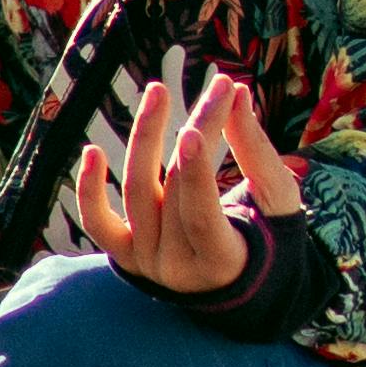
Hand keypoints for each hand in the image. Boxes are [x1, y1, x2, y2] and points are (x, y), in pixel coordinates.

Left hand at [74, 63, 302, 299]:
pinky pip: (97, 223)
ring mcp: (145, 263)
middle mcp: (176, 270)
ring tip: (159, 91)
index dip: (196, 176)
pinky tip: (92, 150)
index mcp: (221, 263)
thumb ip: (256, 151)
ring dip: (145, 138)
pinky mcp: (124, 254)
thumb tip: (237, 93)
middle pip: (176, 192)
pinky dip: (89, 190)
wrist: (236, 278)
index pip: (201, 217)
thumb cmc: (265, 233)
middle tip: (220, 87)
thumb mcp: (275, 197)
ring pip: (137, 196)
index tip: (192, 130)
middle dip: (200, 132)